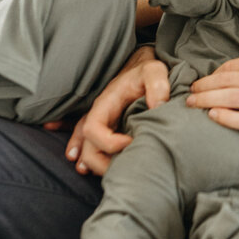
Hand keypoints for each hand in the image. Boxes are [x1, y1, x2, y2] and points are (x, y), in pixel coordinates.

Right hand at [62, 46, 170, 175]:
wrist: (141, 65)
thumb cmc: (146, 70)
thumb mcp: (153, 71)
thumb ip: (157, 85)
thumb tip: (157, 107)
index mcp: (105, 103)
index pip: (93, 128)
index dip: (107, 142)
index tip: (129, 144)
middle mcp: (99, 115)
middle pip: (88, 144)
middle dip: (98, 162)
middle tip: (121, 172)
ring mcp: (101, 121)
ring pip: (86, 146)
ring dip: (89, 161)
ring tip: (91, 173)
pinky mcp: (108, 126)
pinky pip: (89, 141)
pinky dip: (82, 152)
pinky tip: (80, 165)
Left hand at [186, 53, 238, 146]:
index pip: (233, 66)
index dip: (213, 74)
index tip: (203, 81)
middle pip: (227, 80)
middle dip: (204, 87)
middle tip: (189, 93)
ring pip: (231, 98)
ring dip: (207, 100)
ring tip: (193, 104)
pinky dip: (226, 118)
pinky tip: (213, 117)